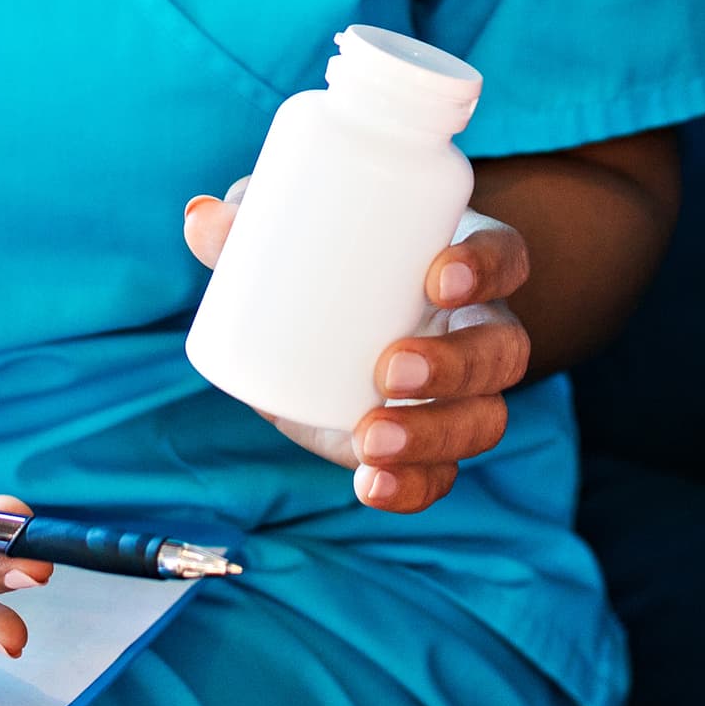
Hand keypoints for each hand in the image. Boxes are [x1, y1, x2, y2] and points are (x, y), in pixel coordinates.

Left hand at [179, 184, 532, 514]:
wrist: (315, 325)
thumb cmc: (317, 254)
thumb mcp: (289, 231)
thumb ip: (249, 223)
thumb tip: (200, 218)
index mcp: (459, 262)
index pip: (504, 257)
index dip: (485, 267)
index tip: (439, 275)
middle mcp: (474, 328)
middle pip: (503, 349)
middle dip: (457, 364)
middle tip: (390, 368)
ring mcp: (456, 394)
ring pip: (485, 418)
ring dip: (436, 433)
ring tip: (373, 440)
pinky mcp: (421, 444)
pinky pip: (442, 474)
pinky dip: (414, 486)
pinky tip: (372, 487)